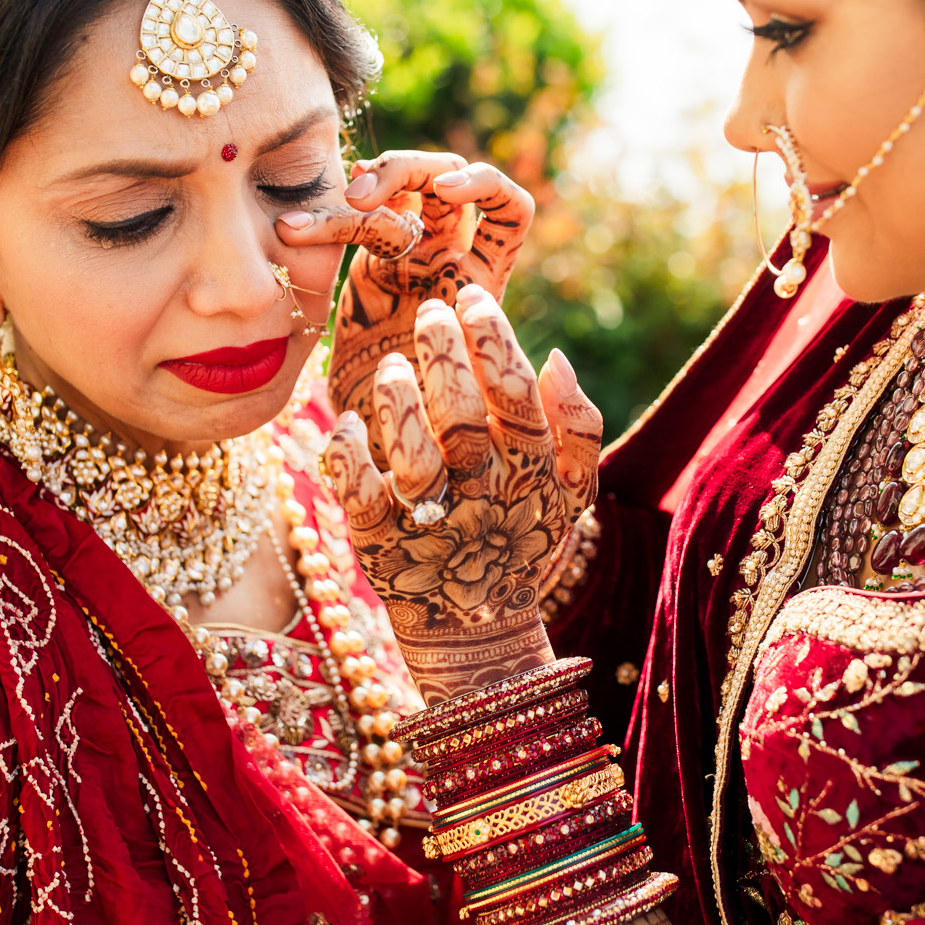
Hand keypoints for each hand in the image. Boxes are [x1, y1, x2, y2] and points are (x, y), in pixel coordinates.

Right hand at [276, 151, 533, 450]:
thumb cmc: (429, 442)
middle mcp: (446, 263)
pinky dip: (324, 219)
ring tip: (329, 208)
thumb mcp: (467, 405)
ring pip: (392, 191)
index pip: (508, 210)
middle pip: (443, 178)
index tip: (451, 190)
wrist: (374, 462)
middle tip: (366, 192)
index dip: (487, 184)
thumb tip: (512, 344)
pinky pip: (349, 225)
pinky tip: (294, 229)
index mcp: (482, 283)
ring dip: (362, 186)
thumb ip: (481, 367)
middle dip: (409, 168)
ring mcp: (402, 262)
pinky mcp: (362, 271)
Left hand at [318, 284, 600, 700]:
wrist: (478, 629)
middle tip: (429, 311)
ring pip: (414, 458)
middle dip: (444, 355)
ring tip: (390, 367)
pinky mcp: (380, 541)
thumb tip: (557, 359)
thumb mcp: (570, 488)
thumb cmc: (521, 531)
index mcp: (530, 467)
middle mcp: (483, 490)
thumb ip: (578, 426)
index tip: (470, 296)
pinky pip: (358, 496)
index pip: (515, 392)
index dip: (493, 339)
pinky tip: (346, 425)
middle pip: (464, 416)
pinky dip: (347, 458)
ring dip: (399, 404)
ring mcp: (431, 518)